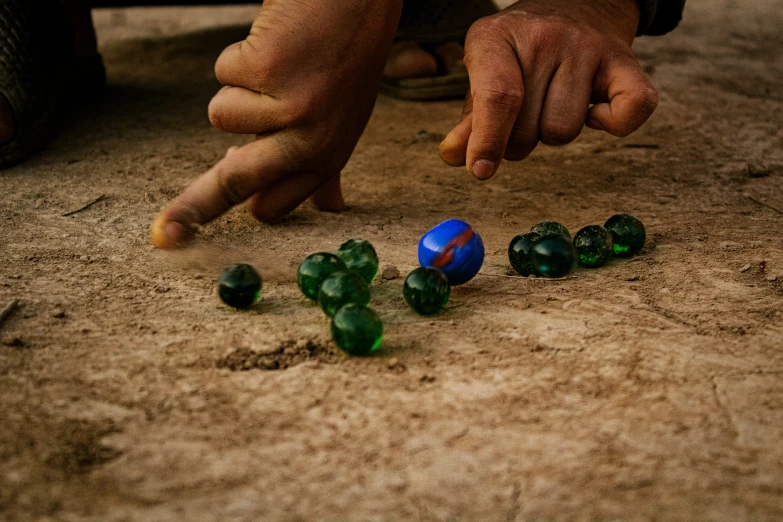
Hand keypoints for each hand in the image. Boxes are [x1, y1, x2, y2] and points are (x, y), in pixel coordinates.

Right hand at [151, 0, 401, 248]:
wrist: (355, 1)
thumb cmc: (344, 59)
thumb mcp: (342, 120)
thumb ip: (324, 164)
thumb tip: (328, 207)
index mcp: (327, 156)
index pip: (271, 205)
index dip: (233, 211)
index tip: (187, 234)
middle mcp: (311, 141)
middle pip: (236, 183)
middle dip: (193, 209)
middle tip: (165, 235)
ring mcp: (290, 108)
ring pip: (221, 115)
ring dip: (237, 87)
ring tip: (274, 66)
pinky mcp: (267, 71)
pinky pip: (224, 73)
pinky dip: (239, 53)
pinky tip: (272, 43)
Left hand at [439, 0, 658, 178]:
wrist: (576, 6)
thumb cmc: (520, 54)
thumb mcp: (485, 74)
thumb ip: (471, 120)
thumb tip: (454, 156)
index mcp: (496, 36)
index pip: (497, 96)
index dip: (488, 140)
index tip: (480, 170)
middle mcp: (545, 36)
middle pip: (529, 130)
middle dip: (521, 140)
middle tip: (524, 115)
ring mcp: (589, 46)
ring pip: (564, 131)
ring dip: (555, 133)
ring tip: (553, 104)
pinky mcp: (626, 61)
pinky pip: (628, 115)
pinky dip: (612, 126)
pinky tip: (594, 111)